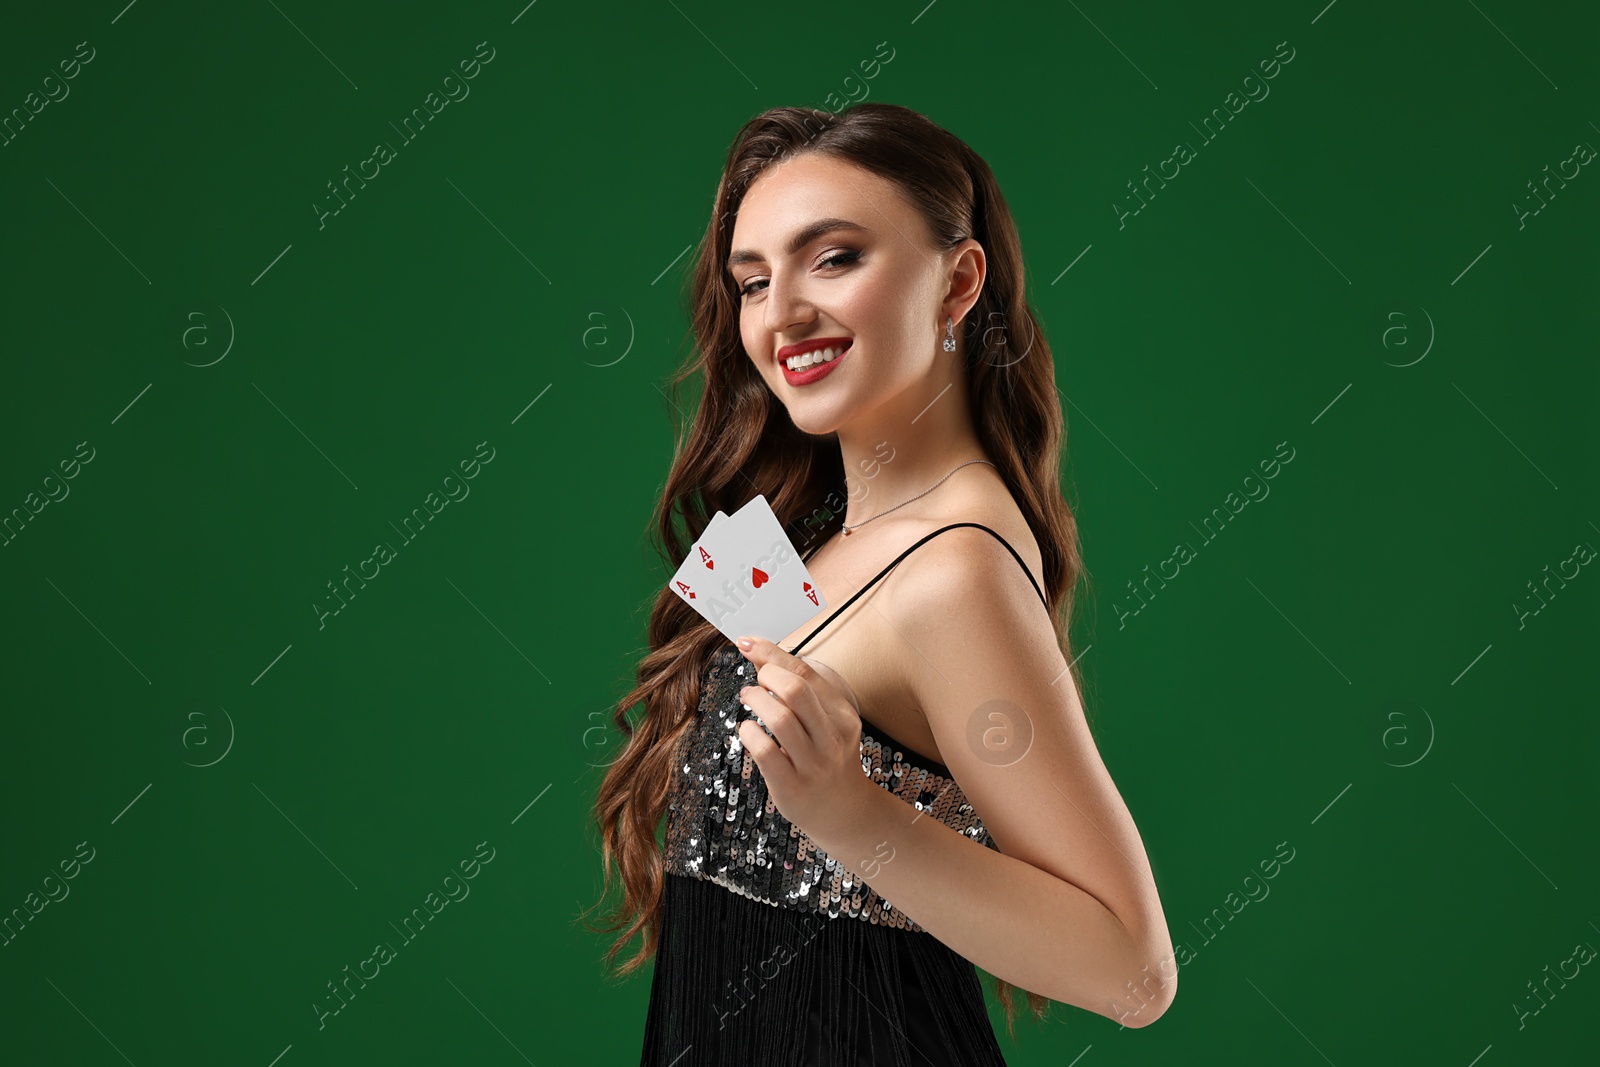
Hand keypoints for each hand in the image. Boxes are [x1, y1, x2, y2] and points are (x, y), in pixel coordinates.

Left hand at [734, 635, 870, 836]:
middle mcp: (832, 737)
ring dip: (755, 701)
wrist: (843, 810)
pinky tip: (748, 730)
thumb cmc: (827, 756)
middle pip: (796, 690)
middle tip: (757, 680)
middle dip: (767, 675)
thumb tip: (760, 655)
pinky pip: (765, 751)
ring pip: (779, 719)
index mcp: (843, 715)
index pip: (806, 673)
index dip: (772, 654)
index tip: (748, 643)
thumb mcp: (825, 721)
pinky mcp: (792, 786)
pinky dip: (749, 733)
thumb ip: (798, 690)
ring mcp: (813, 764)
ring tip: (749, 699)